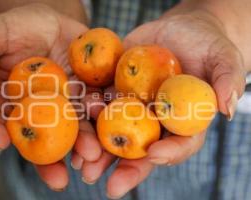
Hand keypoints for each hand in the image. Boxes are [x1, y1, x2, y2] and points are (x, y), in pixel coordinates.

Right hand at [0, 3, 96, 190]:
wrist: (54, 21)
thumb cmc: (21, 28)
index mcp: (12, 99)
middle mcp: (39, 107)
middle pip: (42, 136)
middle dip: (50, 159)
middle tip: (58, 179)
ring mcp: (66, 101)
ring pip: (73, 127)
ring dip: (82, 144)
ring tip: (90, 156)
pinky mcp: (88, 90)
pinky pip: (95, 103)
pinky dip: (100, 115)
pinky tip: (106, 125)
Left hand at [74, 10, 245, 198]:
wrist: (178, 32)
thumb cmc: (206, 46)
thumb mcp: (223, 58)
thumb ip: (227, 80)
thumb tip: (227, 107)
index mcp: (182, 122)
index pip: (179, 145)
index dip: (168, 153)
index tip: (154, 155)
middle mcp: (155, 121)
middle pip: (141, 149)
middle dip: (125, 168)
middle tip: (110, 187)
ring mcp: (132, 107)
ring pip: (114, 132)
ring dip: (98, 149)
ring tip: (83, 163)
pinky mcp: (115, 90)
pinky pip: (100, 103)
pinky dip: (87, 113)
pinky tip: (75, 122)